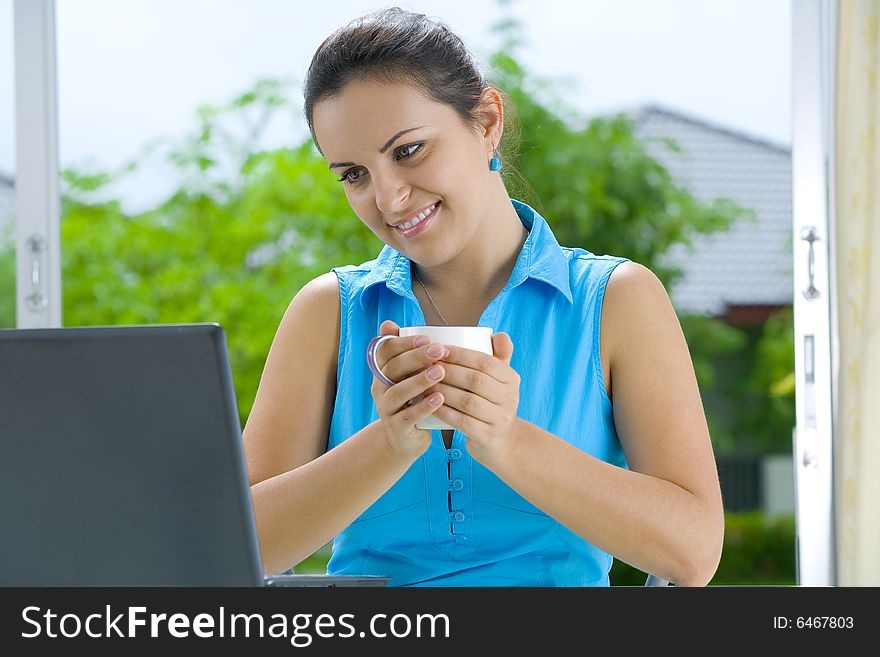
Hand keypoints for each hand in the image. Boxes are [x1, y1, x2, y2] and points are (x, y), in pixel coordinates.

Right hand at [370, 320, 447, 456]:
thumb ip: (407, 350)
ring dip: (420, 380)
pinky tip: (439, 399)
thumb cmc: (413, 399)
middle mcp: (379, 387)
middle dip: (417, 357)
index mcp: (383, 370)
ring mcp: (386, 408)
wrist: (406, 438)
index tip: (428, 338)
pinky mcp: (396, 428)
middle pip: (393, 368)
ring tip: (441, 372)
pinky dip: (424, 407)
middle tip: (439, 350)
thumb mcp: (409, 375)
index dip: (405, 342)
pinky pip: (408, 416)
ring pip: (398, 392)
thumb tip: (390, 322)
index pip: (386, 350)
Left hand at [428, 332, 520, 465]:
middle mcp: (510, 398)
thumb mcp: (502, 380)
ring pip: (467, 401)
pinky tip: (430, 405)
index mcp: (511, 379)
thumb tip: (498, 334)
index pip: (486, 362)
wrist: (503, 442)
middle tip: (427, 365)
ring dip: (443, 390)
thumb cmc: (494, 403)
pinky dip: (445, 412)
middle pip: (475, 380)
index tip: (440, 349)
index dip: (462, 354)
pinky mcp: (488, 437)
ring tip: (424, 383)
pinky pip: (463, 422)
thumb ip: (500, 356)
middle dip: (449, 370)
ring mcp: (500, 419)